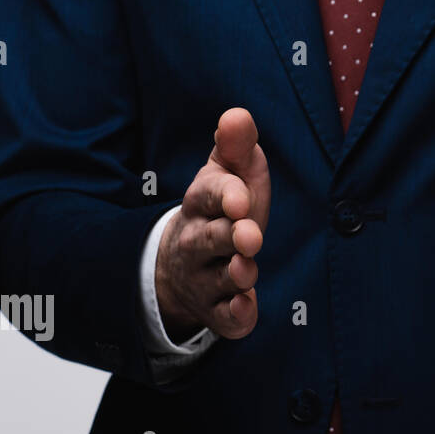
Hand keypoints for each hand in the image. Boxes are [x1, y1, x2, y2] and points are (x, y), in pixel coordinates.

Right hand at [155, 108, 270, 341]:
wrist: (184, 264)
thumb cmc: (221, 209)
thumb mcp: (228, 174)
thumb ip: (236, 145)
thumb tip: (238, 114)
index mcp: (201, 203)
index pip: (208, 195)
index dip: (224, 195)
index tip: (241, 197)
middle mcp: (197, 242)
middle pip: (210, 239)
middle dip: (230, 237)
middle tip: (251, 235)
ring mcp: (204, 278)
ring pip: (219, 279)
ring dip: (234, 275)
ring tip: (245, 269)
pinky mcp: (217, 311)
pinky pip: (224, 319)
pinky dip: (235, 316)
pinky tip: (247, 308)